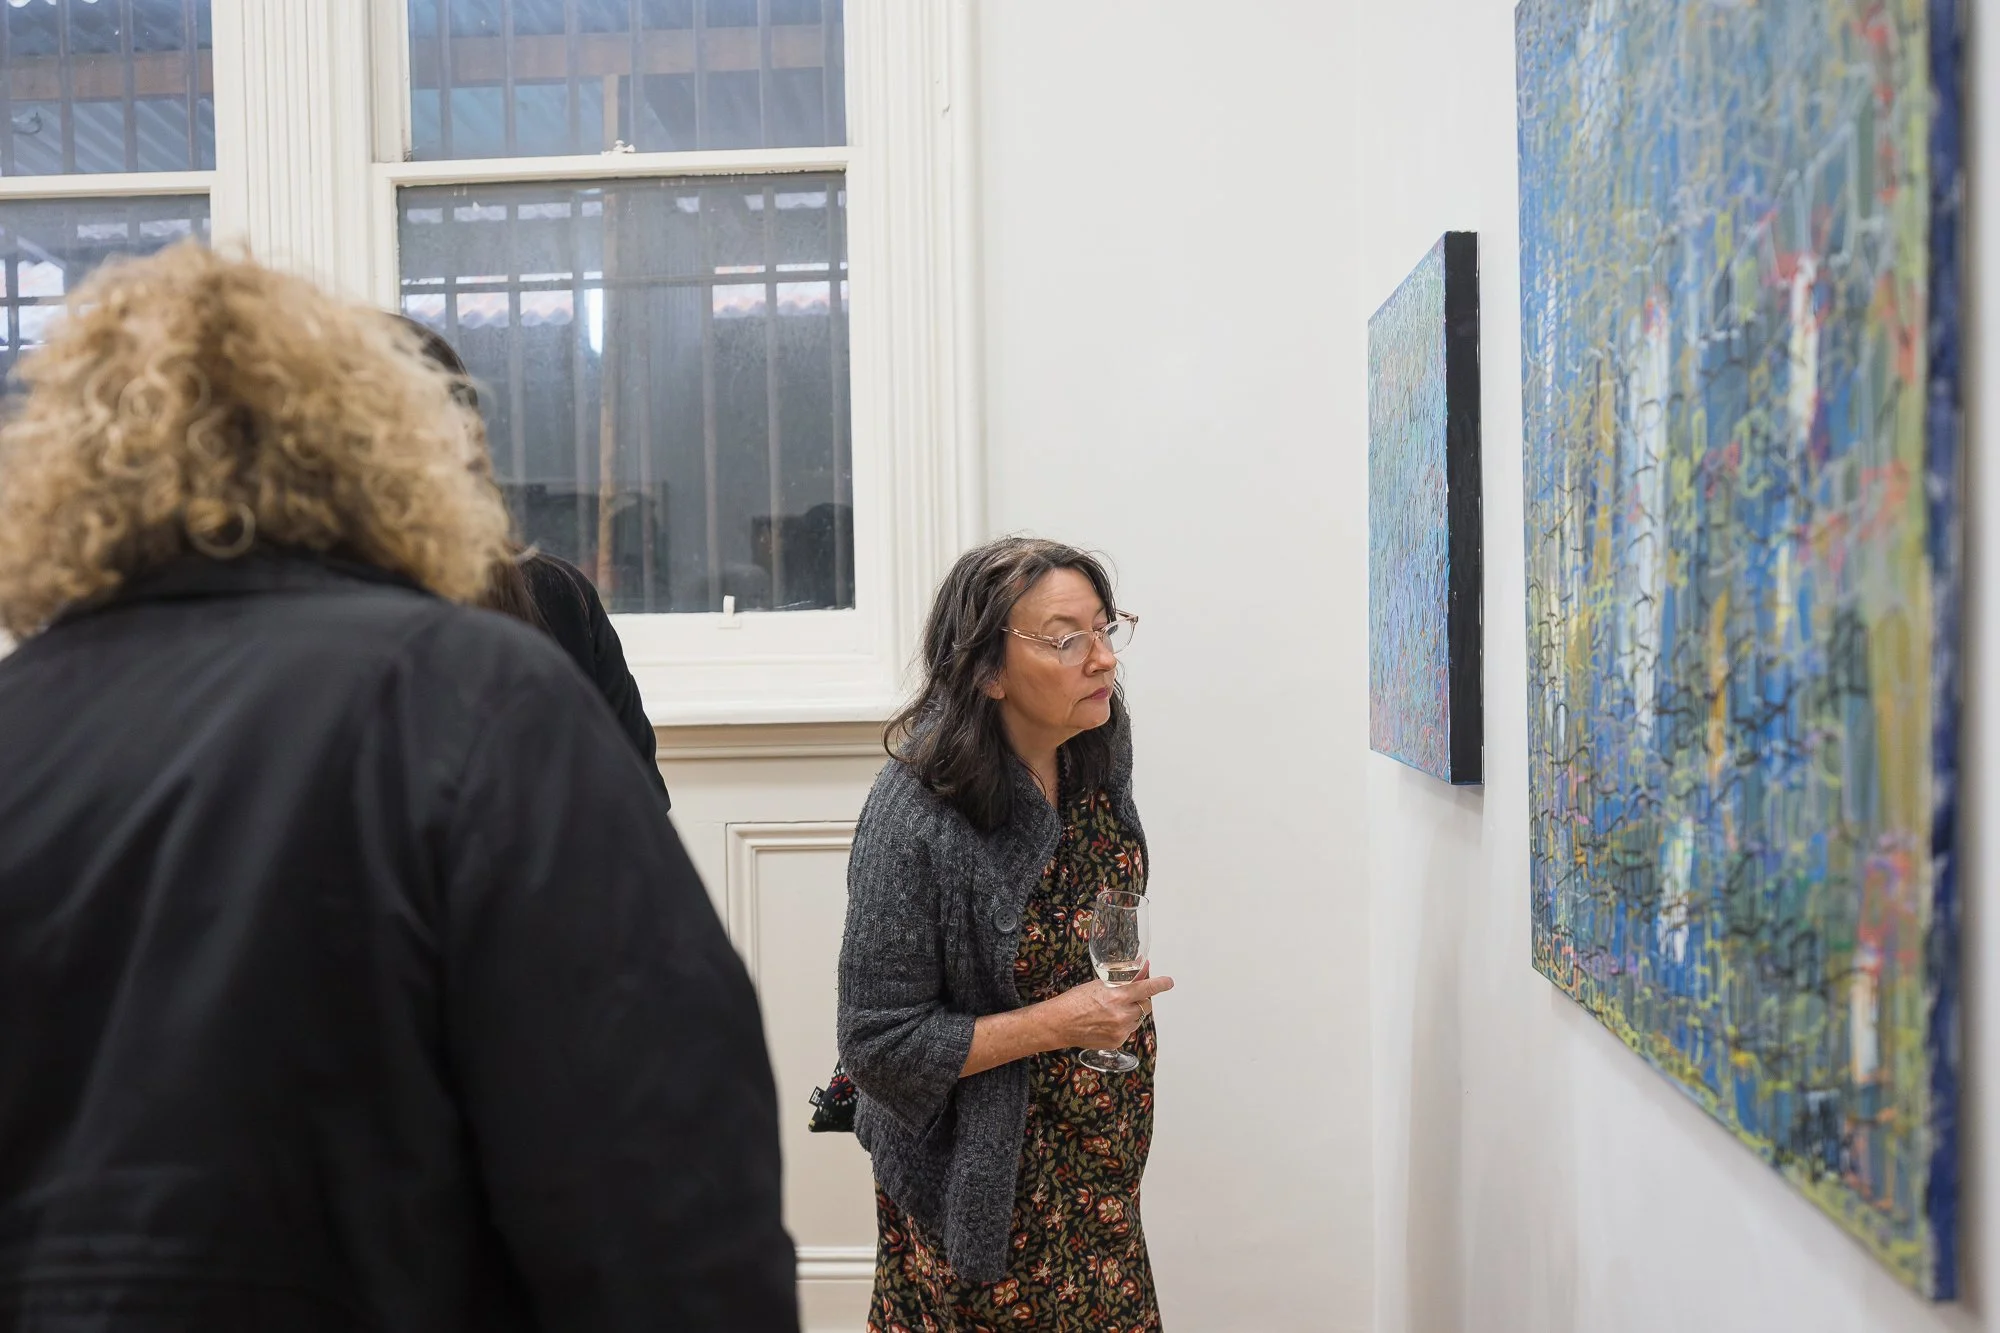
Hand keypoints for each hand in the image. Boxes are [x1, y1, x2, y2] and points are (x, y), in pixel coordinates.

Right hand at [1041, 970, 1173, 1051]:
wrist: (1059, 1024)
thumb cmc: (1074, 1001)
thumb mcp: (1098, 985)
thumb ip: (1121, 980)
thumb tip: (1141, 971)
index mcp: (1117, 996)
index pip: (1146, 988)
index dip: (1160, 984)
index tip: (1168, 982)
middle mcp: (1122, 1014)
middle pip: (1146, 1005)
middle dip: (1141, 1000)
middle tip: (1127, 997)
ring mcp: (1120, 1030)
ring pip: (1137, 1019)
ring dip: (1131, 1013)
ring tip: (1110, 1011)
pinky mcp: (1117, 1042)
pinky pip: (1128, 1030)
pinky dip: (1122, 1025)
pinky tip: (1106, 1022)